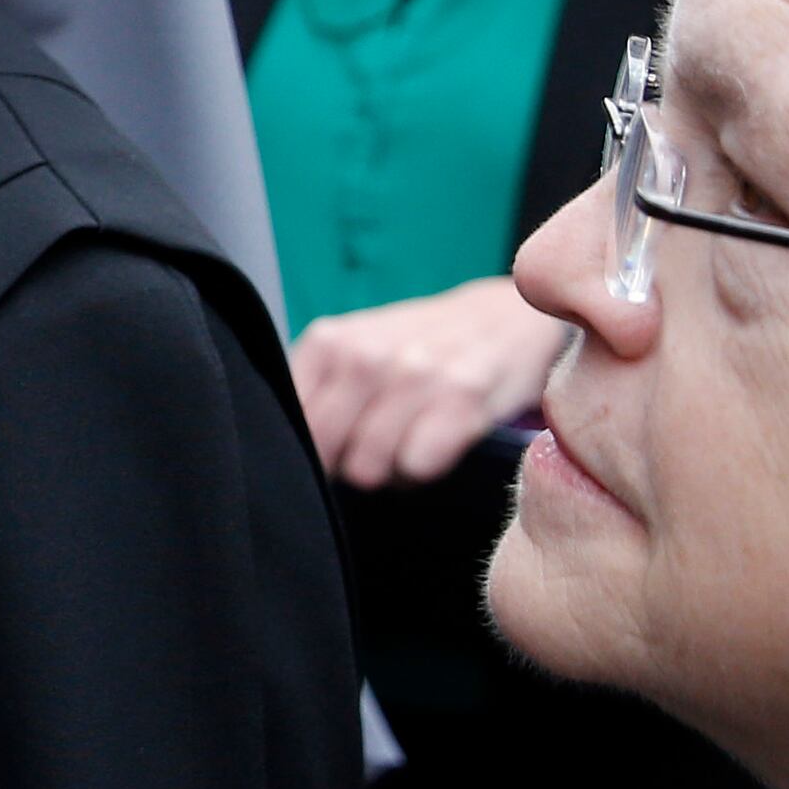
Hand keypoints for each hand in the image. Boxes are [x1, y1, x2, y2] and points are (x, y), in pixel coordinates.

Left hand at [289, 275, 575, 487]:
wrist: (504, 317)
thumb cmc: (418, 347)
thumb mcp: (355, 351)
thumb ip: (315, 395)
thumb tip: (284, 456)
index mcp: (328, 343)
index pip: (289, 429)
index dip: (311, 453)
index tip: (336, 445)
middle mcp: (365, 355)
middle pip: (326, 457)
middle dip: (348, 466)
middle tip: (378, 445)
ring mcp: (413, 374)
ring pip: (369, 469)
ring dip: (391, 470)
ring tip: (411, 439)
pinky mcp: (461, 397)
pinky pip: (417, 467)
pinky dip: (428, 467)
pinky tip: (440, 440)